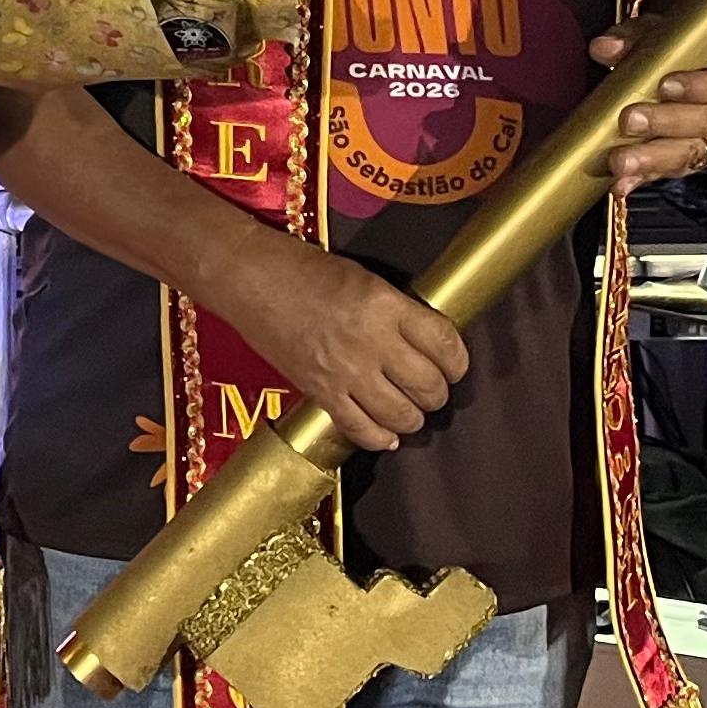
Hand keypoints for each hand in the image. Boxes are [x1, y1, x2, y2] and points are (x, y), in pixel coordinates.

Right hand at [213, 233, 467, 451]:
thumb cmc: (302, 270)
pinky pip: (361, 429)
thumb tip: (427, 346)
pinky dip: (380, 438)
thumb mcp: (364, 279)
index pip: (445, 344)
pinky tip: (385, 433)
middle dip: (437, 393)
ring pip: (402, 415)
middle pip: (428, 386)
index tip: (454, 365)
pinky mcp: (318, 392)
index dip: (459, 361)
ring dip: (413, 417)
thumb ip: (398, 312)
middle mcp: (369, 341)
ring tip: (407, 409)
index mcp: (384, 305)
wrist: (247, 278)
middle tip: (430, 388)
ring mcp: (343, 371)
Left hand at [597, 29, 706, 194]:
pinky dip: (647, 176)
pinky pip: (678, 170)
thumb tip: (606, 48)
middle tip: (630, 121)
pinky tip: (622, 182)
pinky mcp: (705, 159)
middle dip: (668, 124)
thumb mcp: (665, 31)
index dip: (703, 87)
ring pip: (697, 153)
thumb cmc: (687, 46)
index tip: (666, 86)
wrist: (698, 63)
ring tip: (621, 161)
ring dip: (655, 159)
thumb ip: (636, 37)